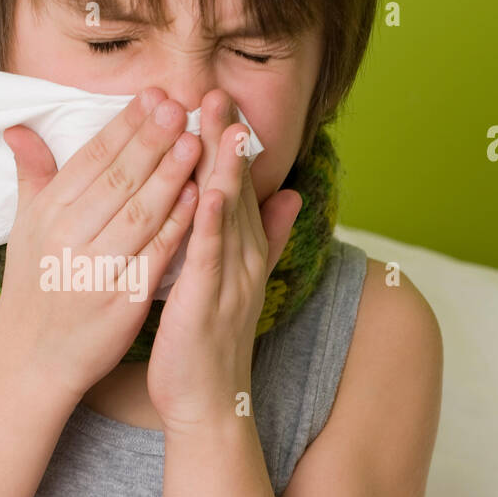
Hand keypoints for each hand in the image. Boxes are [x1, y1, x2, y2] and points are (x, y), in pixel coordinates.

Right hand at [0, 88, 202, 400]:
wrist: (32, 358)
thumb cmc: (33, 288)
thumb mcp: (24, 228)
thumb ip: (32, 175)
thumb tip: (20, 127)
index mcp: (47, 213)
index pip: (91, 158)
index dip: (125, 124)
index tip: (154, 95)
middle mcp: (67, 237)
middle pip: (117, 178)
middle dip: (152, 139)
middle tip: (182, 105)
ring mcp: (94, 269)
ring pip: (139, 212)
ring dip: (170, 175)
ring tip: (197, 142)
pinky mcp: (120, 299)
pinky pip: (155, 255)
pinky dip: (177, 225)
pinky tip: (199, 199)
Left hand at [146, 89, 301, 433]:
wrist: (207, 404)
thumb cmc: (209, 342)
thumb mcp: (238, 281)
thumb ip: (265, 238)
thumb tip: (290, 195)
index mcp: (246, 252)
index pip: (239, 187)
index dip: (231, 144)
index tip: (219, 100)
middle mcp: (245, 260)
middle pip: (238, 190)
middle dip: (227, 141)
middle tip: (217, 92)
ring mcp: (231, 279)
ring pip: (229, 215)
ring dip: (225, 168)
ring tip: (219, 125)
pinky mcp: (209, 302)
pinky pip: (211, 256)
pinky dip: (211, 223)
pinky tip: (207, 192)